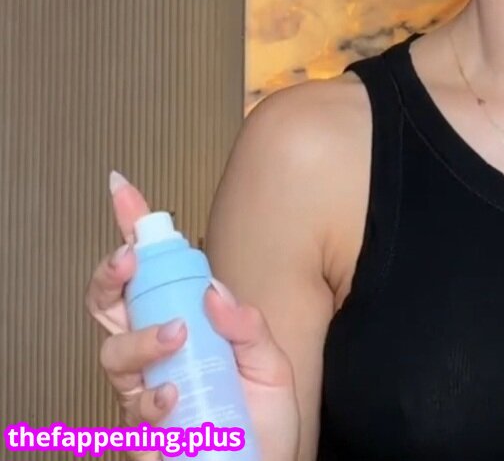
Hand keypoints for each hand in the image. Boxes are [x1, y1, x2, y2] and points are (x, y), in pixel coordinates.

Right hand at [84, 173, 299, 460]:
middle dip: (110, 276)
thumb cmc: (264, 420)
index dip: (131, 233)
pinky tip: (175, 391)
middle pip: (109, 306)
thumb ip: (248, 326)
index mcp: (184, 326)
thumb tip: (215, 291)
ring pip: (114, 354)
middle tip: (129, 260)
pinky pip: (132, 410)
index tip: (124, 193)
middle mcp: (156, 356)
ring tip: (176, 335)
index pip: (151, 274)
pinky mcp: (145, 434)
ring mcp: (145, 393)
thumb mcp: (271, 363)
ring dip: (142, 339)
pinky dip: (152, 396)